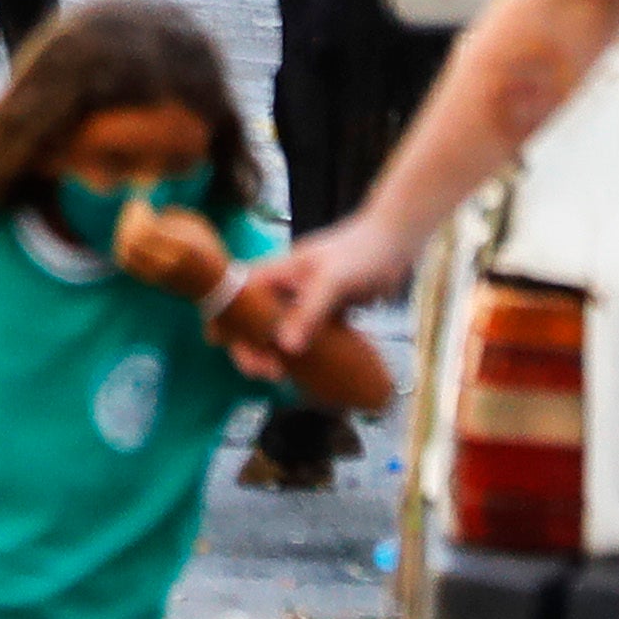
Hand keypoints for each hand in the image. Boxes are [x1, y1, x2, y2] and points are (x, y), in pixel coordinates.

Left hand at [112, 199, 232, 304]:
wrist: (213, 284)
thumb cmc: (206, 248)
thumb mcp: (196, 224)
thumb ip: (170, 216)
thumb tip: (145, 212)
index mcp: (182, 244)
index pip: (148, 229)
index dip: (139, 213)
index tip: (141, 202)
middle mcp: (168, 261)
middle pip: (133, 242)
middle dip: (128, 221)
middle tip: (133, 211)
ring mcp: (158, 274)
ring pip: (126, 255)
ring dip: (123, 235)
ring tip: (130, 223)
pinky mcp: (151, 281)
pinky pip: (128, 264)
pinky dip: (123, 249)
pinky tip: (129, 238)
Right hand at [215, 216, 406, 372]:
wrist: (395, 242)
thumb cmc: (361, 252)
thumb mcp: (332, 281)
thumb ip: (309, 312)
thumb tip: (285, 348)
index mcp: (276, 273)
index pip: (236, 296)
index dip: (223, 319)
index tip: (225, 346)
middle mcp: (284, 287)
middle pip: (253, 320)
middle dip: (251, 348)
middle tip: (270, 372)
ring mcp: (304, 301)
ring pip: (278, 331)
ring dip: (274, 354)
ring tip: (283, 376)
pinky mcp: (325, 313)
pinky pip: (305, 336)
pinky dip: (302, 353)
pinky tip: (308, 372)